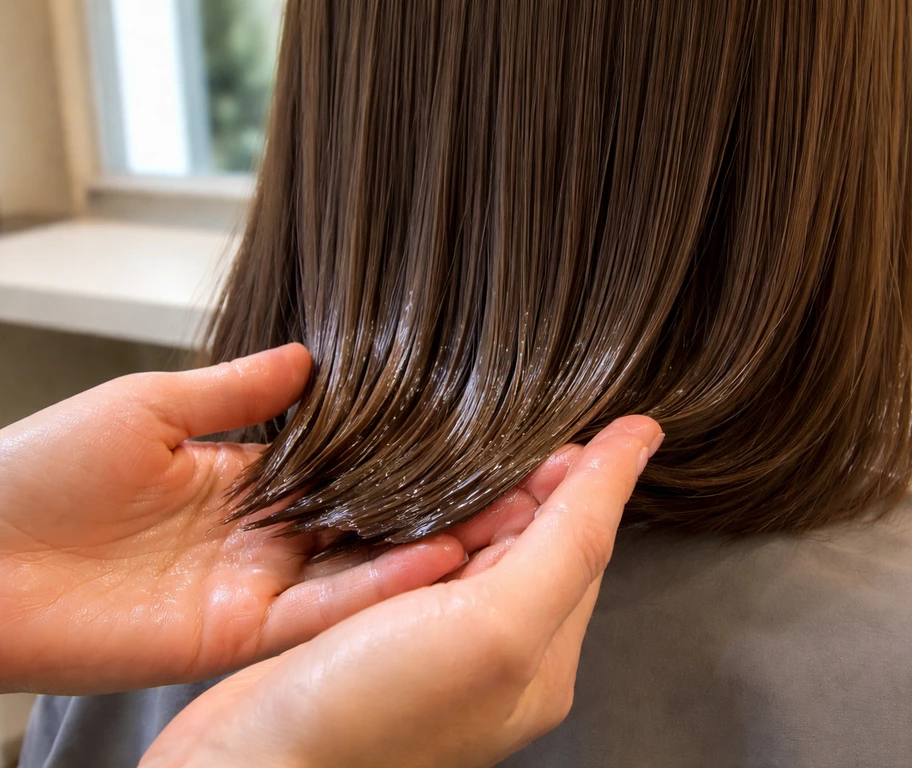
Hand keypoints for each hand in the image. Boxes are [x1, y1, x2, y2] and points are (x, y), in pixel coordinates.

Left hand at [0, 344, 466, 693]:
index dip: (397, 458)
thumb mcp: (149, 404)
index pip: (340, 467)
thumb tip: (310, 356)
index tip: (459, 441)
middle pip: (362, 525)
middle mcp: (258, 536)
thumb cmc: (39, 469)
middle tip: (507, 489)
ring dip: (420, 554)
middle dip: (430, 510)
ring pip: (354, 573)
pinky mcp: (234, 634)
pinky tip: (430, 565)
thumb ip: (236, 391)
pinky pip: (316, 616)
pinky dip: (372, 595)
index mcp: (241, 478)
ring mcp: (250, 587)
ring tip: (495, 525)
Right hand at [142, 416, 661, 767]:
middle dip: (521, 481)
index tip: (563, 424)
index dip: (580, 478)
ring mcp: (431, 645)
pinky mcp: (372, 634)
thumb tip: (639, 445)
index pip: (584, 543)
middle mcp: (494, 653)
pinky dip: (410, 521)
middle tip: (498, 434)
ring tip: (450, 452)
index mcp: (542, 657)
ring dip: (464, 495)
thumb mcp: (497, 621)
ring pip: (467, 544)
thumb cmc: (370, 716)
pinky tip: (394, 499)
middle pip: (528, 539)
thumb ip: (571, 538)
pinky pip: (409, 560)